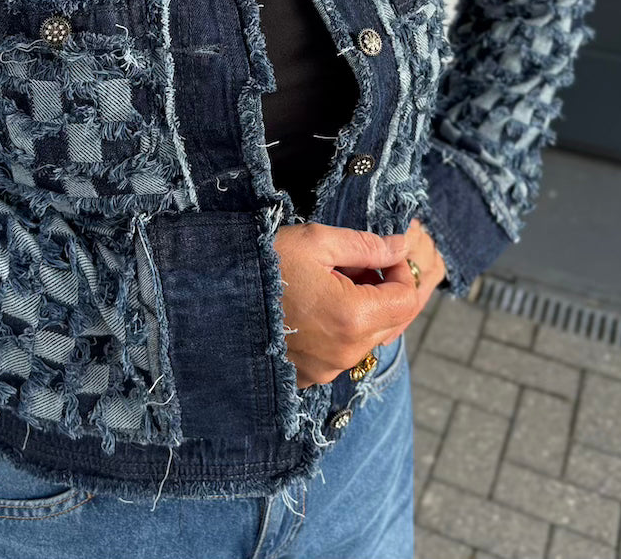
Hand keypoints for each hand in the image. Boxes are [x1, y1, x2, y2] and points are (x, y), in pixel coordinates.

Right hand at [272, 218, 445, 388]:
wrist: (212, 299)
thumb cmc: (264, 264)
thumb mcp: (316, 241)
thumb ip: (366, 245)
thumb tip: (400, 246)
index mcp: (352, 317)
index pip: (407, 300)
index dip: (403, 272)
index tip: (384, 255)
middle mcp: (345, 353)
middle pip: (393, 323)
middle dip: (386, 291)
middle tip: (357, 265)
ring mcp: (326, 370)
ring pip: (369, 339)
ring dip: (366, 311)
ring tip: (333, 282)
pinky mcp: (309, 377)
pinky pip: (343, 354)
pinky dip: (343, 330)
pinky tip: (318, 307)